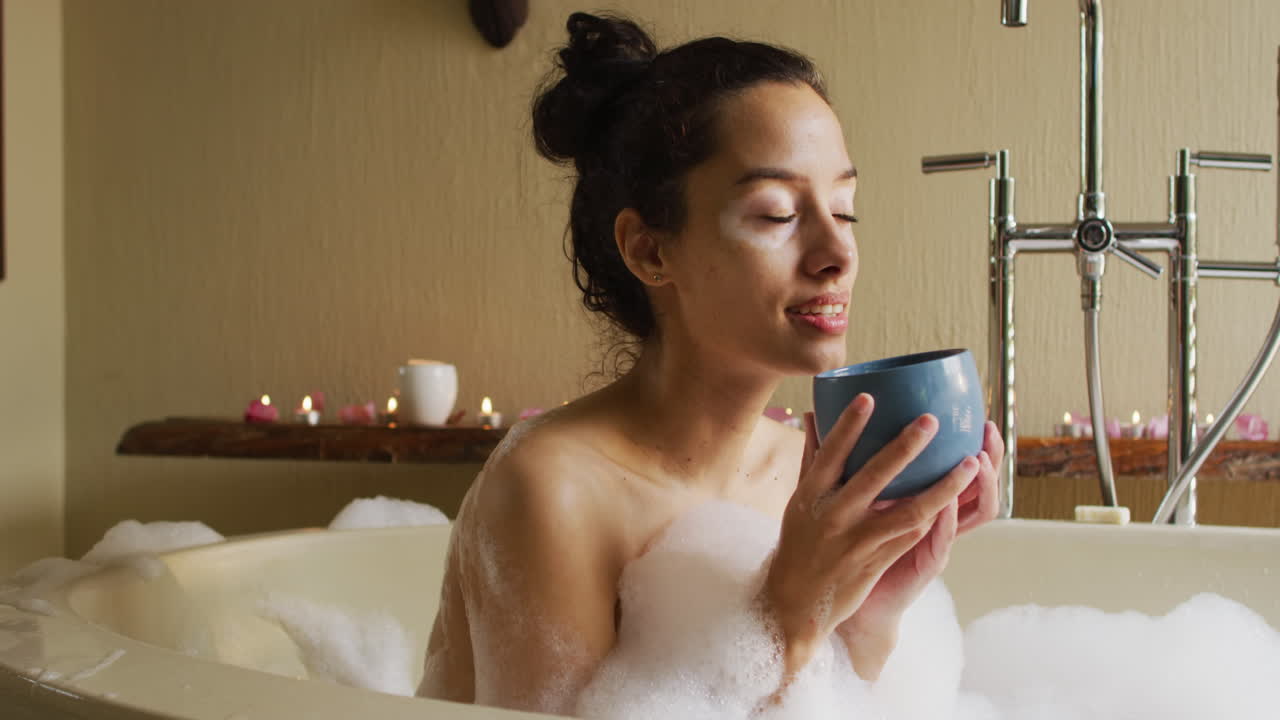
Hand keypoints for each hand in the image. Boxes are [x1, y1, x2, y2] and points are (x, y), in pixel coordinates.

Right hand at [759, 394, 979, 682]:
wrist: (796, 602)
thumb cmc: (799, 543)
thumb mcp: (799, 500)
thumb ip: (812, 457)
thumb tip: (814, 415)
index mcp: (811, 495)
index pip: (830, 454)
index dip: (848, 426)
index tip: (868, 398)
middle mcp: (833, 516)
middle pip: (873, 477)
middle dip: (904, 447)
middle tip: (930, 421)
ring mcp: (858, 541)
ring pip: (908, 510)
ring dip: (943, 486)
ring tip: (969, 463)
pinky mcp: (877, 562)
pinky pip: (912, 536)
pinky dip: (935, 516)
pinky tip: (959, 498)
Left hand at [836, 421, 1004, 678]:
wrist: (842, 600)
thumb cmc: (843, 542)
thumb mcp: (848, 495)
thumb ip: (836, 457)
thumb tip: (810, 414)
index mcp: (923, 497)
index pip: (960, 466)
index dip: (976, 442)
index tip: (978, 414)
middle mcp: (937, 517)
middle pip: (976, 483)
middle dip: (989, 455)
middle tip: (987, 429)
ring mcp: (935, 541)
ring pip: (974, 513)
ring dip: (977, 487)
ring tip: (977, 460)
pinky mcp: (926, 565)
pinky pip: (941, 541)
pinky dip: (944, 522)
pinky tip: (944, 503)